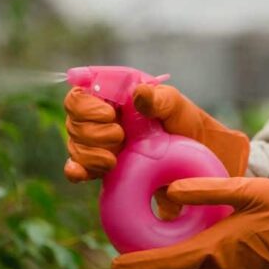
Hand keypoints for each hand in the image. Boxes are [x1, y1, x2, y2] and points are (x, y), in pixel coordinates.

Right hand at [63, 84, 249, 182]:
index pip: (79, 93)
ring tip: (115, 159)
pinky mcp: (101, 166)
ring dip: (90, 153)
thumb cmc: (186, 125)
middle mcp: (101, 116)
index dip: (86, 106)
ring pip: (74, 144)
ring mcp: (99, 142)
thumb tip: (140, 93)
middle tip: (120, 138)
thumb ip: (159, 99)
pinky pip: (77, 167)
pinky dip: (76, 170)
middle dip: (92, 133)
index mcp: (113, 94)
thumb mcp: (176, 107)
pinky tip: (80, 174)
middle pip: (72, 121)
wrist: (195, 161)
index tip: (110, 115)